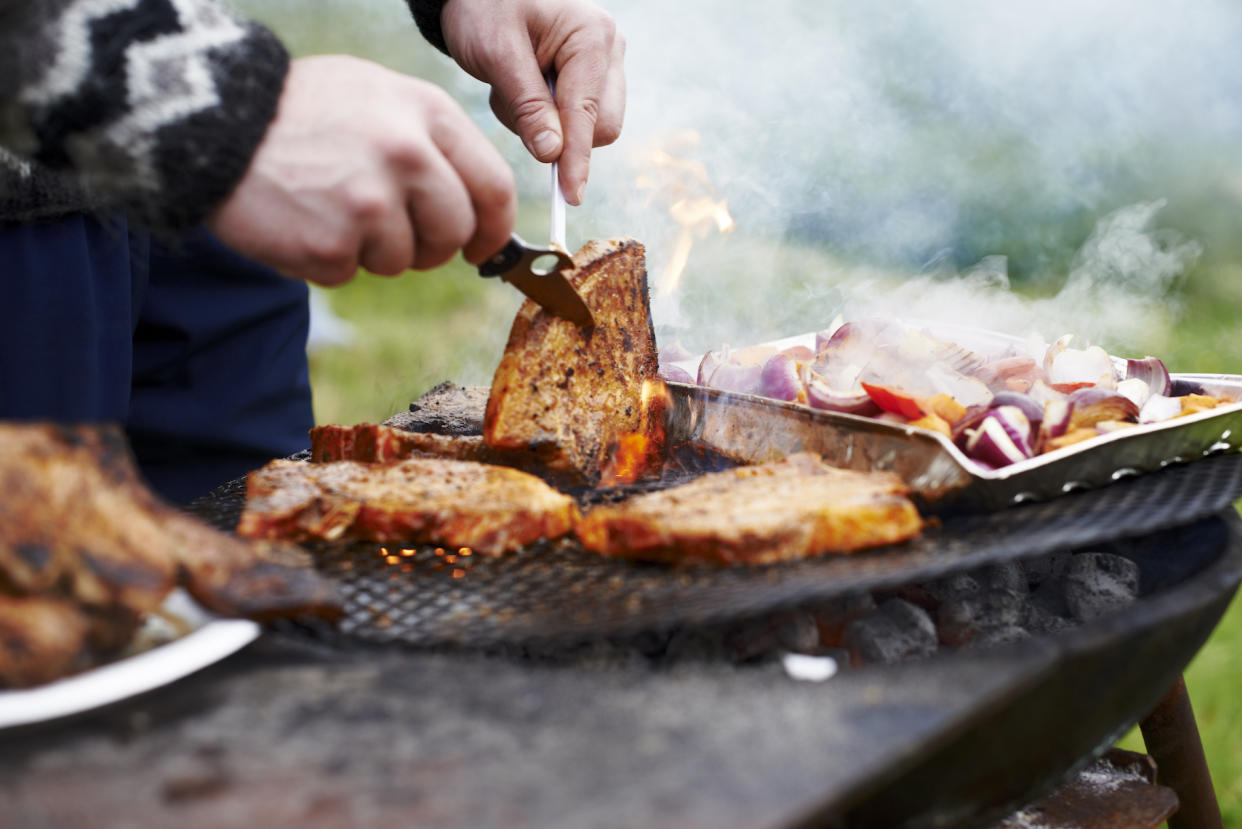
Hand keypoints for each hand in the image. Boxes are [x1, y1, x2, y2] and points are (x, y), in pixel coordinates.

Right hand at [207, 56, 516, 285]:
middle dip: (432, 246)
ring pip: (402, 260)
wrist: (209, 120)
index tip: (482, 244)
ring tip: (328, 206)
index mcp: (427, 114)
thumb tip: (476, 202)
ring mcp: (370, 203)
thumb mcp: (377, 95)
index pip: (494, 187)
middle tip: (392, 232)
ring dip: (370, 249)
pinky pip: (349, 273)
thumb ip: (432, 143)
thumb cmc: (300, 110)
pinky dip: (326, 259)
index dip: (495, 227)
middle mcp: (407, 156)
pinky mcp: (331, 244)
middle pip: (454, 233)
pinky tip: (301, 219)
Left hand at [440, 0, 624, 204]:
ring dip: (548, 126)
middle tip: (512, 105)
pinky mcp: (593, 77)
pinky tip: (524, 89)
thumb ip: (527, 106)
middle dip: (558, 134)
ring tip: (514, 88)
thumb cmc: (484, 7)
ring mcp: (605, 64)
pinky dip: (547, 118)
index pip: (588, 116)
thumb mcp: (496, 54)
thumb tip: (552, 155)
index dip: (576, 159)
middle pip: (601, 127)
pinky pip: (578, 119)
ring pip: (591, 127)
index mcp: (591, 37)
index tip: (571, 196)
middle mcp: (609, 49)